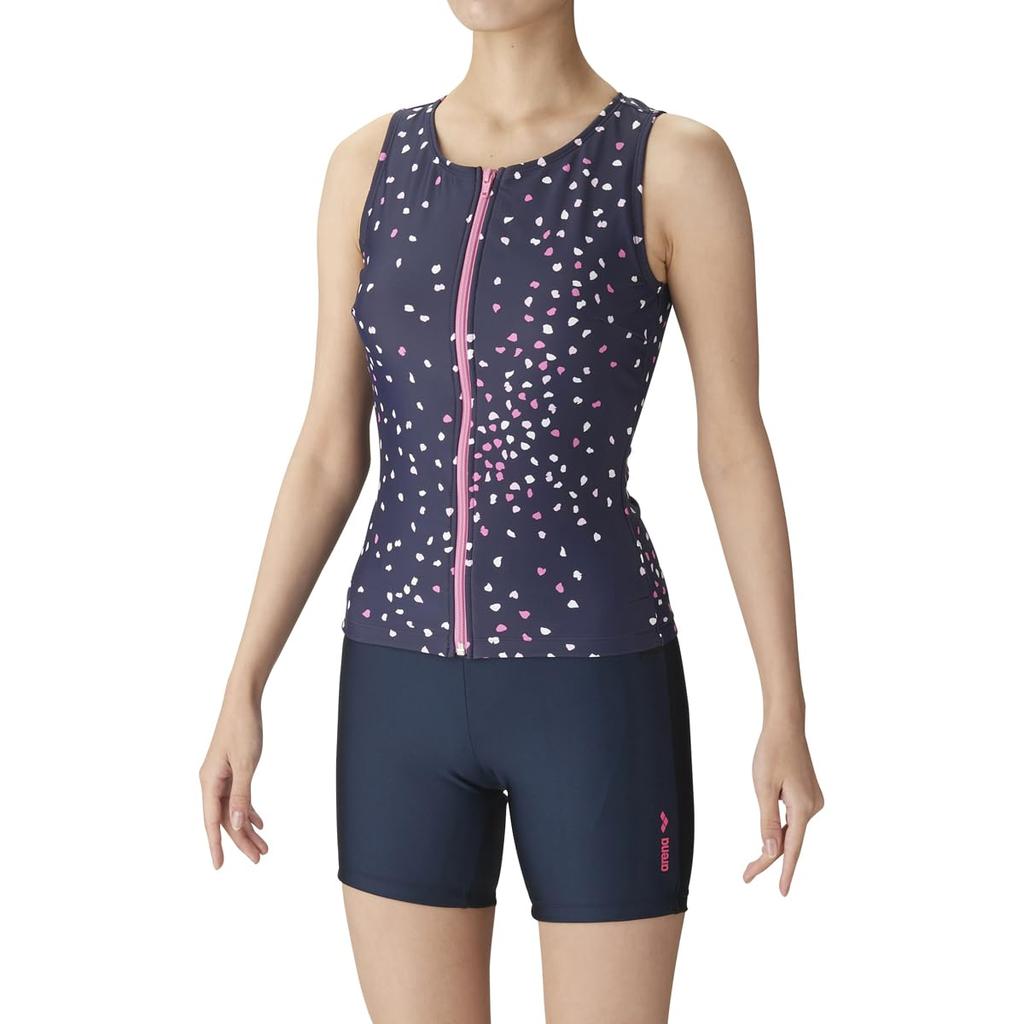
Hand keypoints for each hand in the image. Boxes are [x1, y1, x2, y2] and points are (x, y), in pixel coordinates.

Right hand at [199, 693, 267, 867]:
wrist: (243, 701)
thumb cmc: (243, 728)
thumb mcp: (245, 764)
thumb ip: (241, 795)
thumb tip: (236, 824)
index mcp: (209, 782)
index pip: (212, 821)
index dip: (216, 845)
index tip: (220, 866)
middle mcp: (211, 782)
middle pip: (225, 819)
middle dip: (241, 840)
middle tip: (259, 858)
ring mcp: (220, 776)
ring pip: (232, 810)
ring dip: (247, 827)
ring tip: (264, 846)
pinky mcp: (230, 770)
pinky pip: (238, 797)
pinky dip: (248, 810)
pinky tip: (260, 822)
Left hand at [742, 718, 823, 894]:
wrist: (785, 726)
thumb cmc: (771, 753)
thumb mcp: (763, 787)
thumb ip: (767, 821)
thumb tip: (771, 851)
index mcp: (803, 807)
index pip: (792, 848)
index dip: (784, 871)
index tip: (782, 893)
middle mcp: (813, 807)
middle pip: (790, 841)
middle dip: (768, 860)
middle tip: (746, 876)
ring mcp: (813, 801)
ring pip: (792, 831)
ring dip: (774, 845)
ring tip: (752, 863)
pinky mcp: (809, 796)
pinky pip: (794, 820)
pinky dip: (781, 831)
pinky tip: (771, 839)